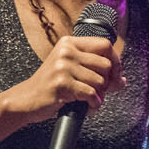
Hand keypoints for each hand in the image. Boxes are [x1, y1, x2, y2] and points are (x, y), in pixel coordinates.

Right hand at [1, 35, 121, 121]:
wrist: (26, 100)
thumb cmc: (51, 87)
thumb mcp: (73, 72)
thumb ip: (97, 72)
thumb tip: (122, 80)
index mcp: (70, 43)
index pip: (105, 44)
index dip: (115, 61)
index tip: (115, 75)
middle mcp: (66, 51)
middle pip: (106, 64)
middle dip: (107, 82)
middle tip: (97, 92)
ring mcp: (63, 66)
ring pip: (100, 81)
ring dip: (99, 95)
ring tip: (88, 99)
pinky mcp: (61, 83)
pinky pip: (91, 93)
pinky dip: (93, 103)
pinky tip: (86, 105)